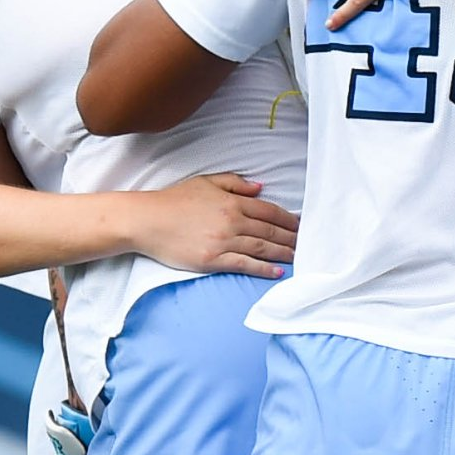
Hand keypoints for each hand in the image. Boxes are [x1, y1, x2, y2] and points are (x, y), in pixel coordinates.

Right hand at [133, 172, 297, 280]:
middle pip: (270, 231)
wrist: (147, 220)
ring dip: (284, 253)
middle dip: (291, 238)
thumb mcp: (206, 182)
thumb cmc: (173, 201)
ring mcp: (223, 242)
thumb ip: (235, 184)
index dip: (288, 220)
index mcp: (232, 202)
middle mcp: (232, 221)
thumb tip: (261, 188)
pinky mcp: (213, 260)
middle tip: (307, 244)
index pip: (269, 211)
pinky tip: (278, 271)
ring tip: (298, 257)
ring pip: (262, 248)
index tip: (300, 226)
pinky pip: (245, 264)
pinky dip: (264, 268)